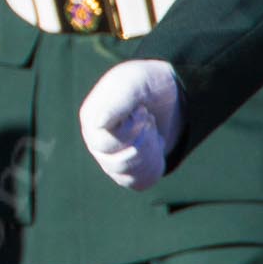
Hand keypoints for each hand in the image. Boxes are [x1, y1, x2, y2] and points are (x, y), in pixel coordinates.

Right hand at [79, 59, 184, 190]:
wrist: (172, 95)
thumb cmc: (148, 84)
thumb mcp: (135, 82)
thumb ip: (117, 100)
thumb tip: (98, 123)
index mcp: (90, 118)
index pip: (104, 142)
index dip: (130, 130)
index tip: (143, 110)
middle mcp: (95, 140)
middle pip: (114, 160)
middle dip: (142, 140)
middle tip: (149, 118)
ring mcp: (108, 157)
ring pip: (125, 172)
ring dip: (148, 150)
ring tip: (152, 131)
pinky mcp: (126, 171)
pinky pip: (137, 181)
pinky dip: (153, 164)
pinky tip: (155, 145)